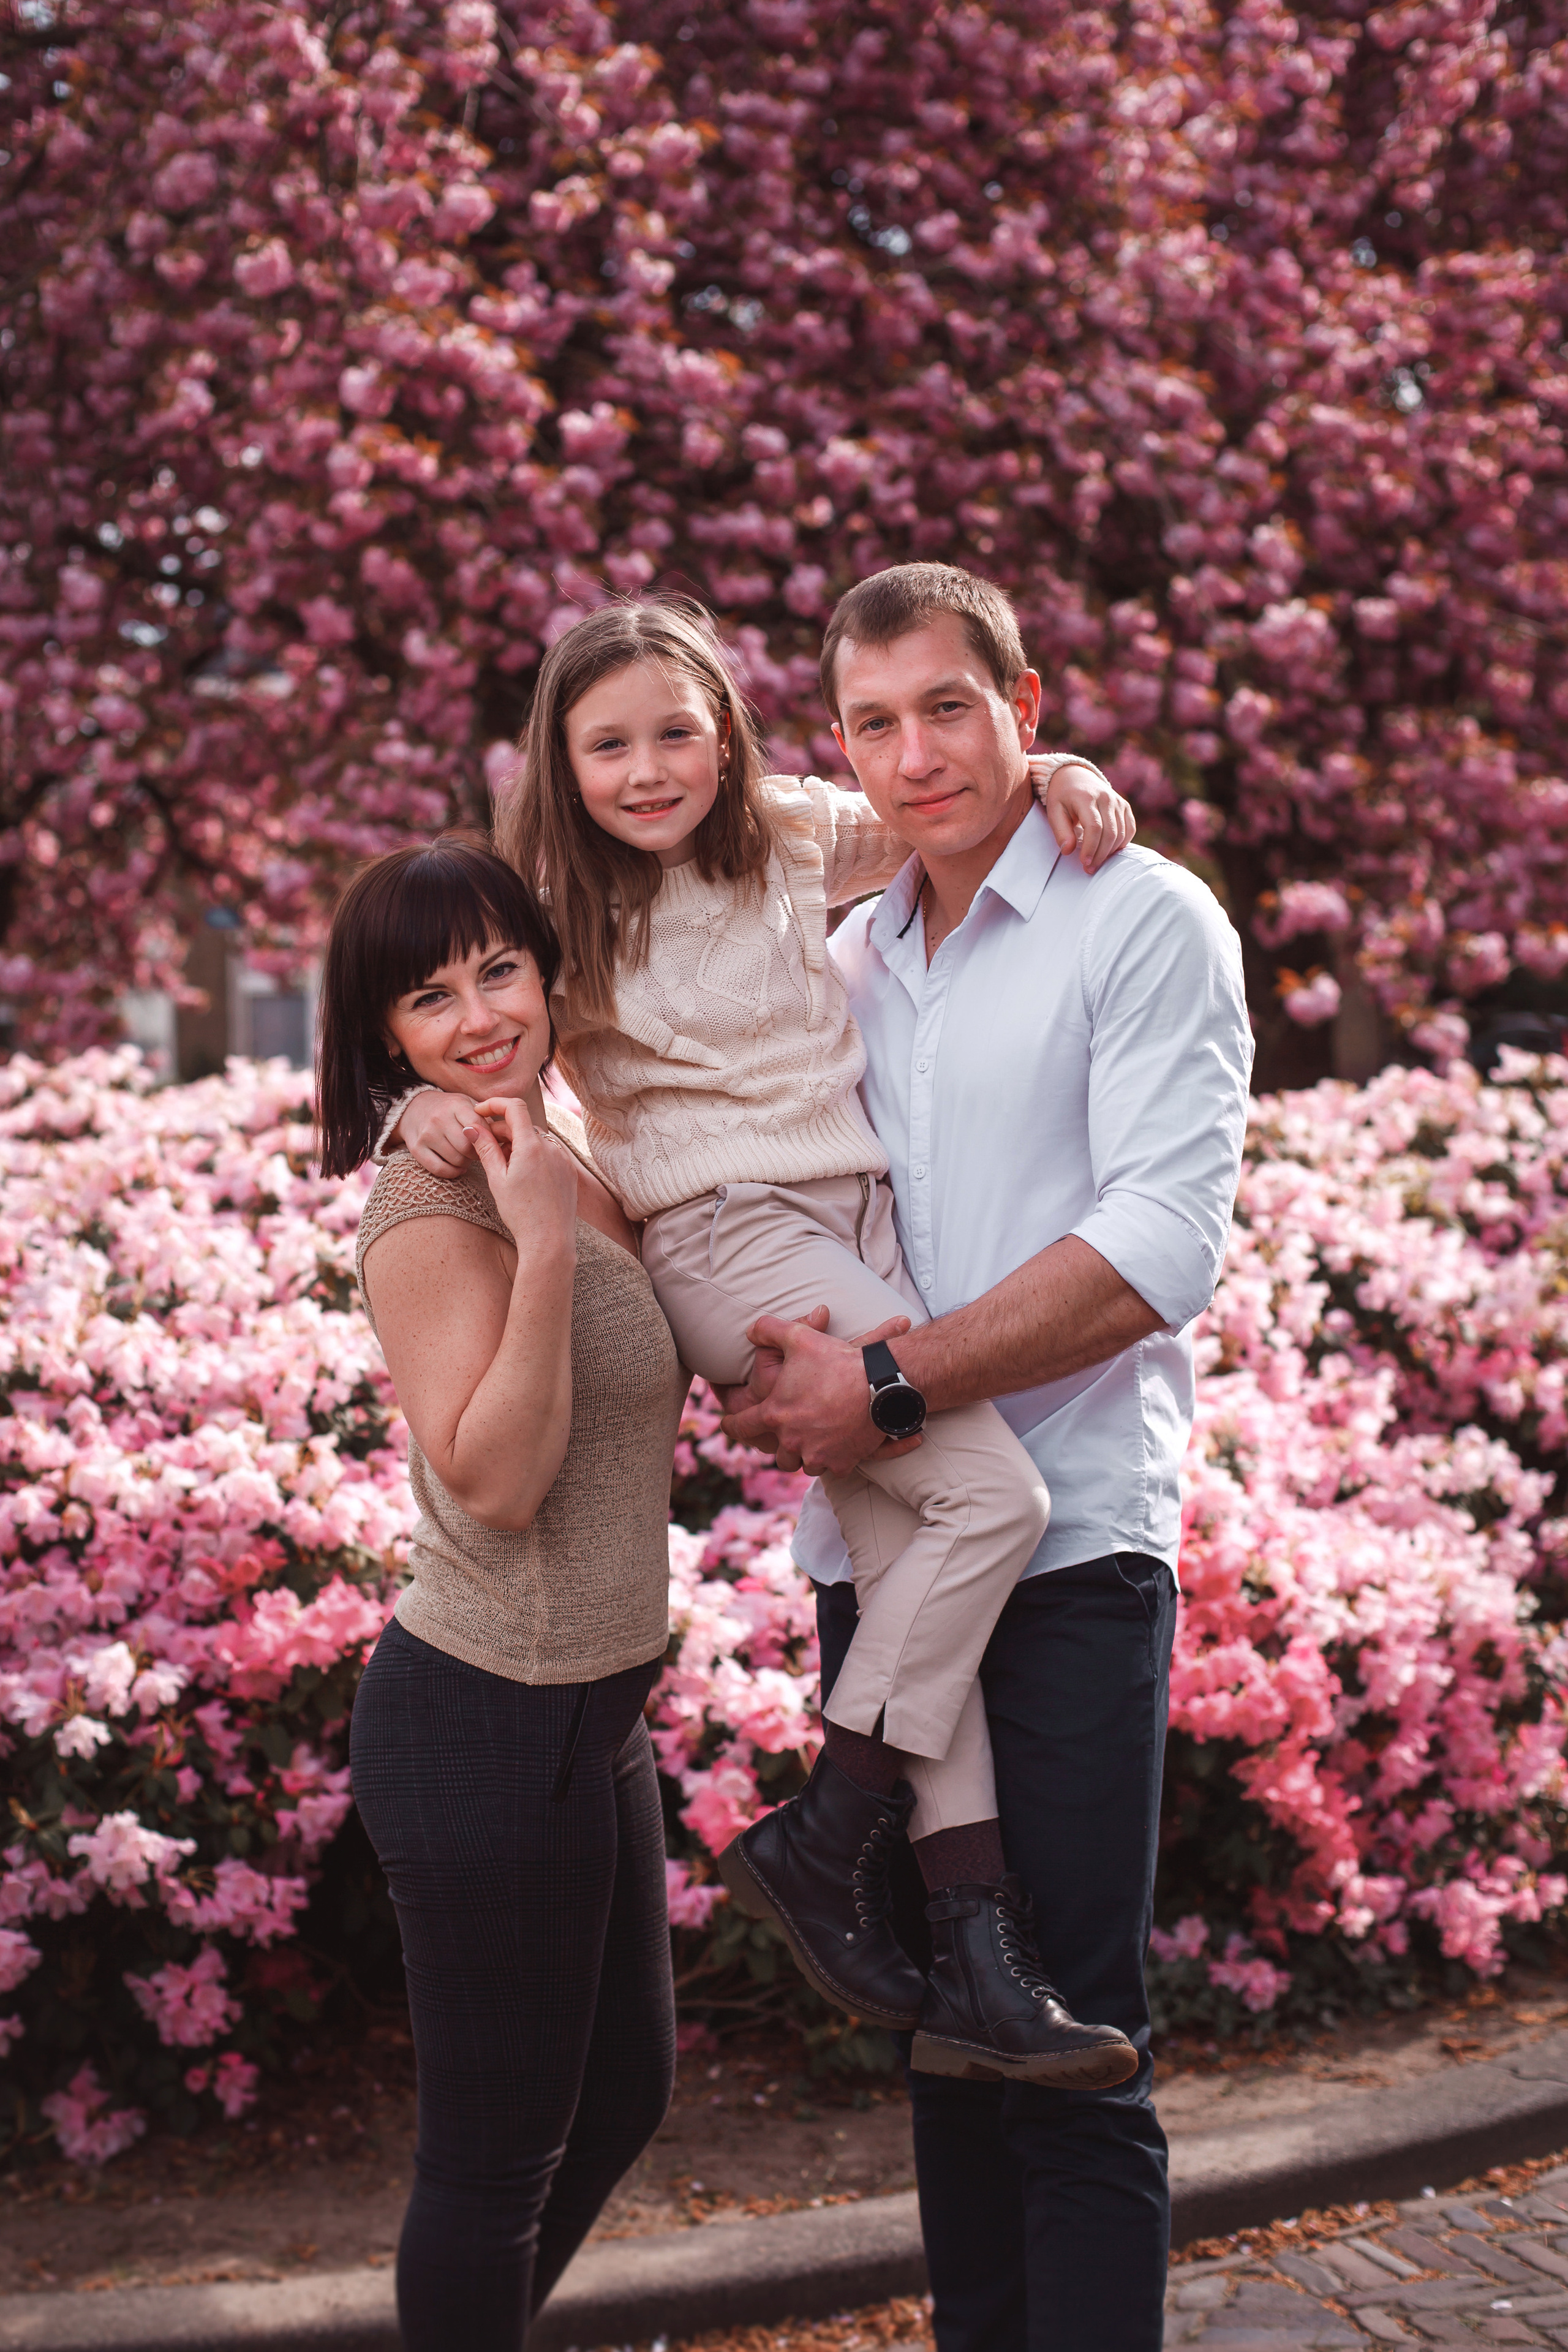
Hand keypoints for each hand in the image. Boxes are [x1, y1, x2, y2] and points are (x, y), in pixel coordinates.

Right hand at [396, 1087, 495, 1177]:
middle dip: (478, 1153)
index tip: (490, 1142)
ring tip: (468, 1157)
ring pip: (456, 1159)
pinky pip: (439, 1169)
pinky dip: (453, 1172)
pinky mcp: (416, 1148)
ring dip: (466, 1162)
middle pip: (468, 1146)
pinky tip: (458, 1167)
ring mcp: (426, 1134)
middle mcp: (439, 1118)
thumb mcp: (466, 1104)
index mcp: (456, 1105)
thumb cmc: (449, 1108)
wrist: (413, 1107)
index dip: (488, 1138)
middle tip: (479, 1152)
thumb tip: (504, 1135)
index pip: (479, 1126)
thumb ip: (484, 1117)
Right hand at [464, 1100, 577, 1253]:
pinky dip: (533, 1155)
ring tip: (504, 1166)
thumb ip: (485, 1148)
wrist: (549, 1240)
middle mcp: (551, 1146)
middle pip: (523, 1125)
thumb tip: (472, 1127)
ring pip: (535, 1139)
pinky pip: (548, 1152)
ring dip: (517, 1143)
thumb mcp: (497, 1179)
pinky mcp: (569, 1169)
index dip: (495, 1104)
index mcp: (531, 1146)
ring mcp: (563, 1157)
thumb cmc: (520, 1213)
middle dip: (502, 1130)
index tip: (480, 1112)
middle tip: (485, 1146)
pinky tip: (523, 1175)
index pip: (514, 1107)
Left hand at [717, 1313, 919, 1475]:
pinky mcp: (843, 1463)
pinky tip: (839, 1450)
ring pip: (804, 1465)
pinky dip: (834, 1461)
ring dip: (806, 1456)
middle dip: (782, 1446)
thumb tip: (749, 1331)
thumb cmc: (836, 1361)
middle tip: (787, 1437)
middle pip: (778, 1455)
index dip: (732, 1425)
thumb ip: (768, 1330)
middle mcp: (792, 1441)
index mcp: (775, 1414)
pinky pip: (833, 1469)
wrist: (879, 1384)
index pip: (742, 1426)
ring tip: (813, 1445)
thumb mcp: (798, 1337)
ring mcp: (818, 1455)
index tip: (728, 1424)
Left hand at [1029, 757, 1135, 875]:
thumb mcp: (1054, 811)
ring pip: (1121, 833)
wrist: (1075, 775)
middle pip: (1110, 833)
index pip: (1094, 827)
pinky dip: (1121, 843)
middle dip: (1100, 855)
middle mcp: (1106, 797)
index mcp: (1086, 797)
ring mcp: (1118, 801)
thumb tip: (1068, 851)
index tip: (1084, 863)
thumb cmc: (1062, 796)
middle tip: (1089, 869)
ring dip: (1110, 852)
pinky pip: (1129, 829)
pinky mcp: (1124, 806)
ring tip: (1096, 862)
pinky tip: (1108, 851)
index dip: (1091, 848)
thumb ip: (1061, 831)